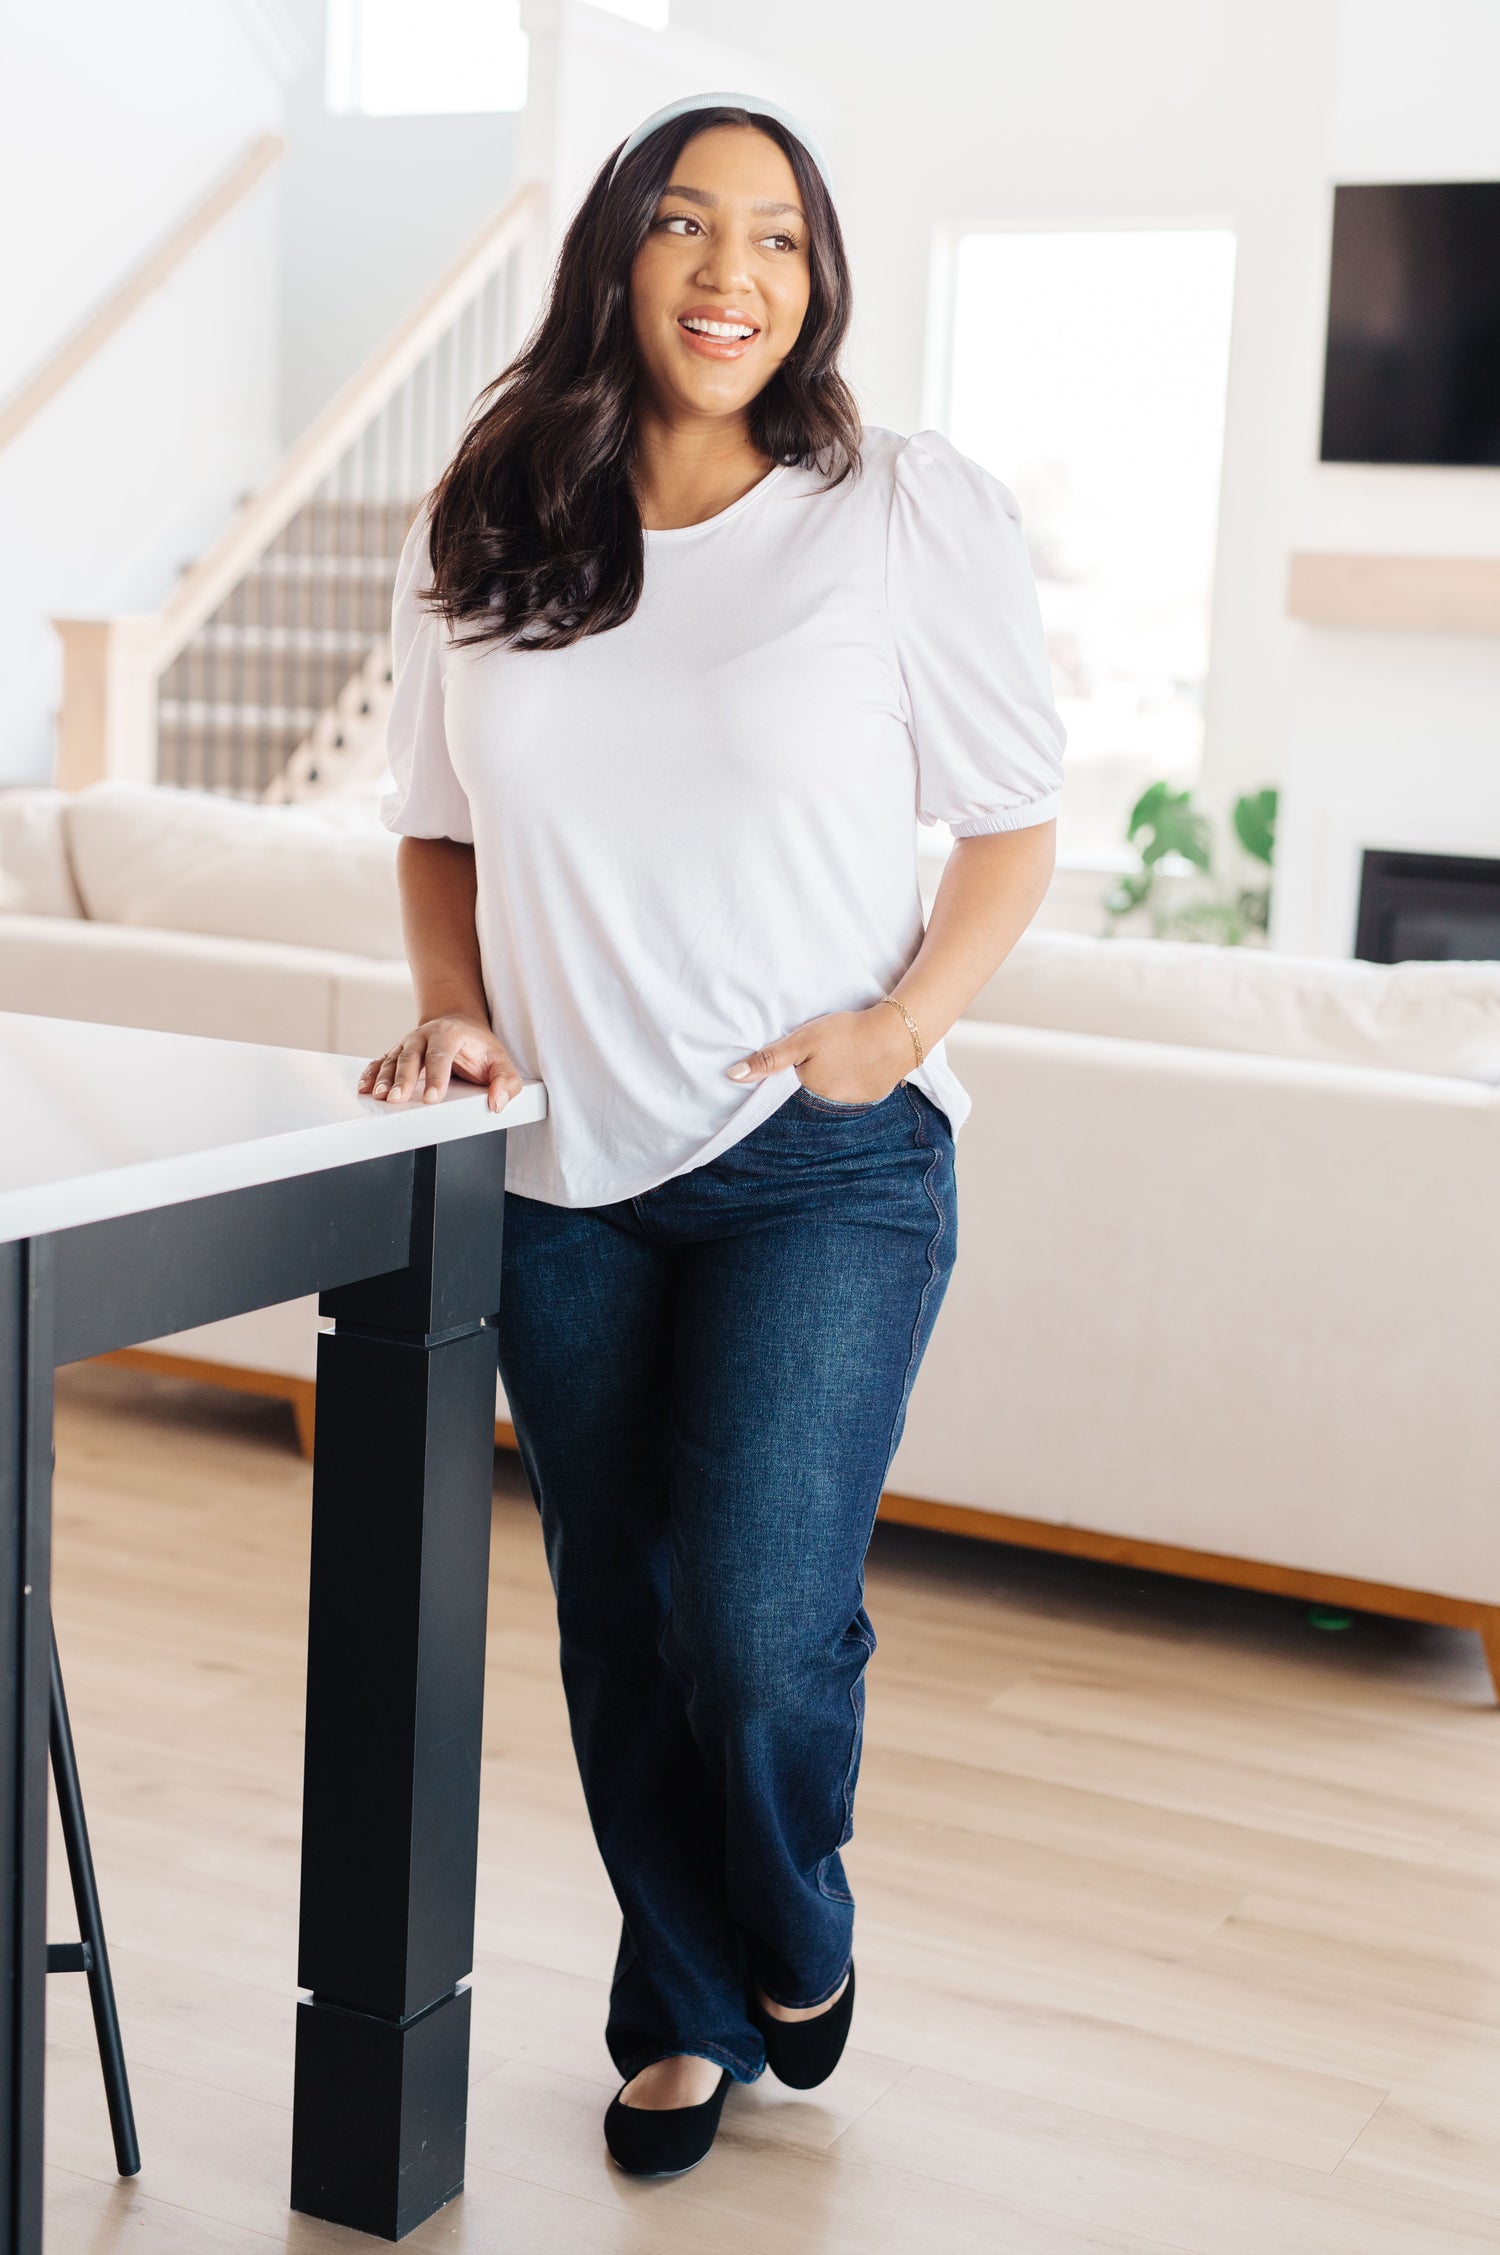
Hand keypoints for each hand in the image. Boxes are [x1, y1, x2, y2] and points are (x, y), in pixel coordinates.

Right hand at [358, 1015, 522, 1112]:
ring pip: (392, 1060)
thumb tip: (498, 1102)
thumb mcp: (500, 1060)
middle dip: (403, 1079)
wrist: (457, 1024)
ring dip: (384, 1079)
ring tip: (380, 1096)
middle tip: (397, 1099)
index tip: (432, 1098)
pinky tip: (365, 1088)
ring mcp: (408, 1044)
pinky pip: (381, 1062)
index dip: (436, 1077)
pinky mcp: (397, 1054)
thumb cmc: (478, 1046)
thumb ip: (506, 1081)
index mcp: (449, 1034)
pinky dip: (371, 1074)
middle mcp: (424, 1036)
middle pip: (411, 1057)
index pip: (441, 1056)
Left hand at [726, 1003, 916, 1102]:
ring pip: (831, 1094)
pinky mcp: (871, 1097)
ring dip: (832, 1082)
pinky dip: (851, 1082)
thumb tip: (733, 1077)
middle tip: (821, 1056)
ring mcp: (852, 1104)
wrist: (896, 1035)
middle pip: (809, 1094)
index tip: (793, 1066)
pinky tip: (856, 1065)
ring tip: (839, 1059)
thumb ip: (769, 1059)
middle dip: (809, 1080)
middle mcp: (827, 1106)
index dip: (786, 1079)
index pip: (787, 1093)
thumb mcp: (802, 1041)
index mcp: (808, 1092)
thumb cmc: (845, 1034)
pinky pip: (853, 1092)